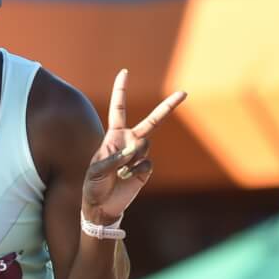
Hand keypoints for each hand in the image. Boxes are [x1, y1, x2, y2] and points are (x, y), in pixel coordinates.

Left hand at [82, 71, 185, 225]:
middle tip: (184, 93)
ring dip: (132, 157)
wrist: (101, 207)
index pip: (118, 109)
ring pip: (145, 146)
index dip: (121, 90)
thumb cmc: (93, 186)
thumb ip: (113, 158)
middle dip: (168, 107)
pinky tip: (126, 178)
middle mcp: (129, 142)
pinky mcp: (145, 171)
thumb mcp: (96, 171)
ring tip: (119, 171)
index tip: (124, 72)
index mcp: (114, 135)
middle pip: (152, 121)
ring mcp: (139, 156)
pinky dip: (135, 171)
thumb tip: (133, 150)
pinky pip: (146, 164)